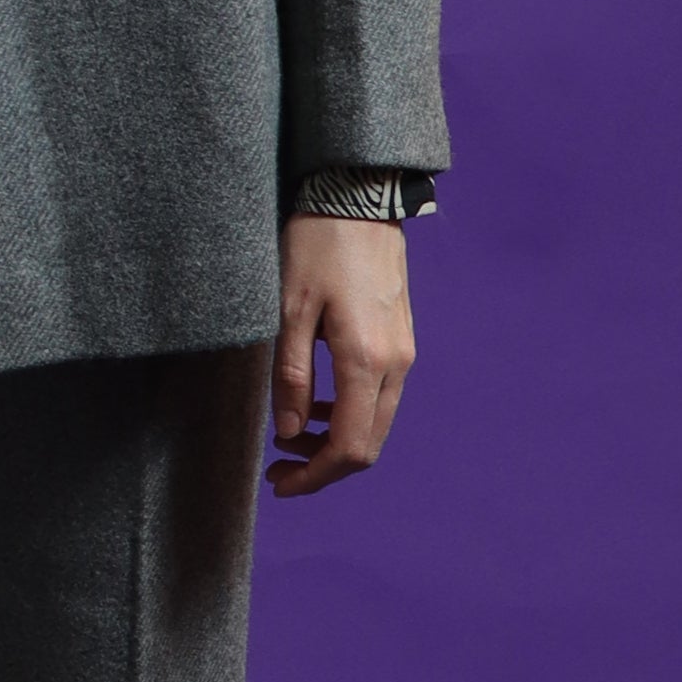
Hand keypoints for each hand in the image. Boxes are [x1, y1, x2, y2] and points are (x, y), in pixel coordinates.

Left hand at [267, 214, 413, 497]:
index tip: (279, 483)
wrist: (358, 198)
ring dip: (336, 442)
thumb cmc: (316, 245)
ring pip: (376, 423)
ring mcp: (403, 351)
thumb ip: (291, 376)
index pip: (350, 447)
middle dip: (324, 467)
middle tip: (278, 468)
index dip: (314, 477)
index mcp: (366, 359)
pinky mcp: (401, 339)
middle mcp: (395, 362)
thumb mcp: (288, 310)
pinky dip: (350, 415)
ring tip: (290, 437)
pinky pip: (380, 396)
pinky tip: (316, 404)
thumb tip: (290, 433)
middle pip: (368, 445)